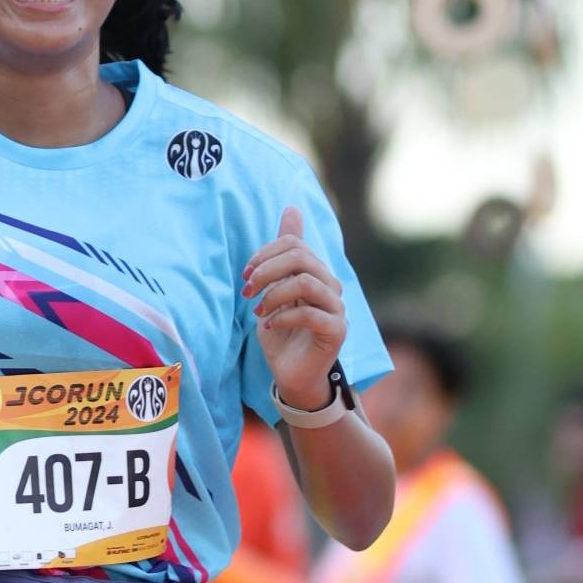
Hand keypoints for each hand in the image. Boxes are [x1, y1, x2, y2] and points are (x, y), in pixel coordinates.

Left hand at [243, 203, 347, 409]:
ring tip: (258, 312)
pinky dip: (282, 317)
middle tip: (248, 291)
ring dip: (274, 295)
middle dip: (267, 270)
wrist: (292, 374)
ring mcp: (337, 308)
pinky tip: (269, 326)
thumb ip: (282, 254)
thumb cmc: (282, 332)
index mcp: (316, 271)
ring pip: (306, 282)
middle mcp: (330, 285)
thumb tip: (292, 208)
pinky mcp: (336, 331)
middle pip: (301, 257)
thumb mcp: (274, 289)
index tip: (245, 274)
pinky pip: (310, 314)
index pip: (293, 244)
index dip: (265, 254)